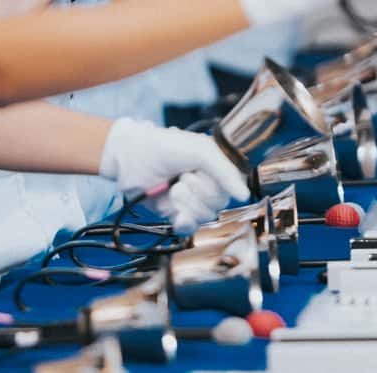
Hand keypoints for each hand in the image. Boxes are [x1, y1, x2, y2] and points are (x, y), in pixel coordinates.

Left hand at [98, 118, 246, 230]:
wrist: (131, 158)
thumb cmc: (165, 147)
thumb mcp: (201, 151)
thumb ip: (225, 172)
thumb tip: (245, 195)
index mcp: (218, 168)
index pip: (234, 188)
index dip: (219, 183)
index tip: (202, 171)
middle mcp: (208, 186)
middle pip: (219, 204)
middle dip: (199, 191)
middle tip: (183, 177)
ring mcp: (192, 201)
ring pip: (205, 216)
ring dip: (187, 202)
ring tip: (174, 188)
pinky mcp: (176, 214)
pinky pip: (190, 228)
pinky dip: (183, 220)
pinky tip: (175, 212)